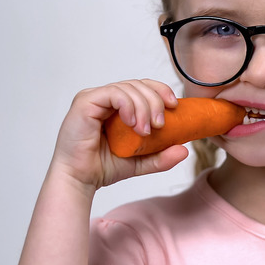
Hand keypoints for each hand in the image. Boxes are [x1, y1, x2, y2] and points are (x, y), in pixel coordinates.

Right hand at [48, 79, 189, 192]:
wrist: (80, 180)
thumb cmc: (102, 167)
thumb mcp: (140, 162)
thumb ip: (161, 157)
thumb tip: (184, 151)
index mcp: (117, 106)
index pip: (142, 87)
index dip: (160, 90)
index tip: (174, 105)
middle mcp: (105, 98)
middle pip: (138, 85)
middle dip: (155, 101)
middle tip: (160, 124)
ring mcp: (94, 98)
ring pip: (128, 88)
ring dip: (143, 107)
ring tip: (145, 130)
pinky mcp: (85, 102)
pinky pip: (113, 93)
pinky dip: (127, 105)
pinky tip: (132, 123)